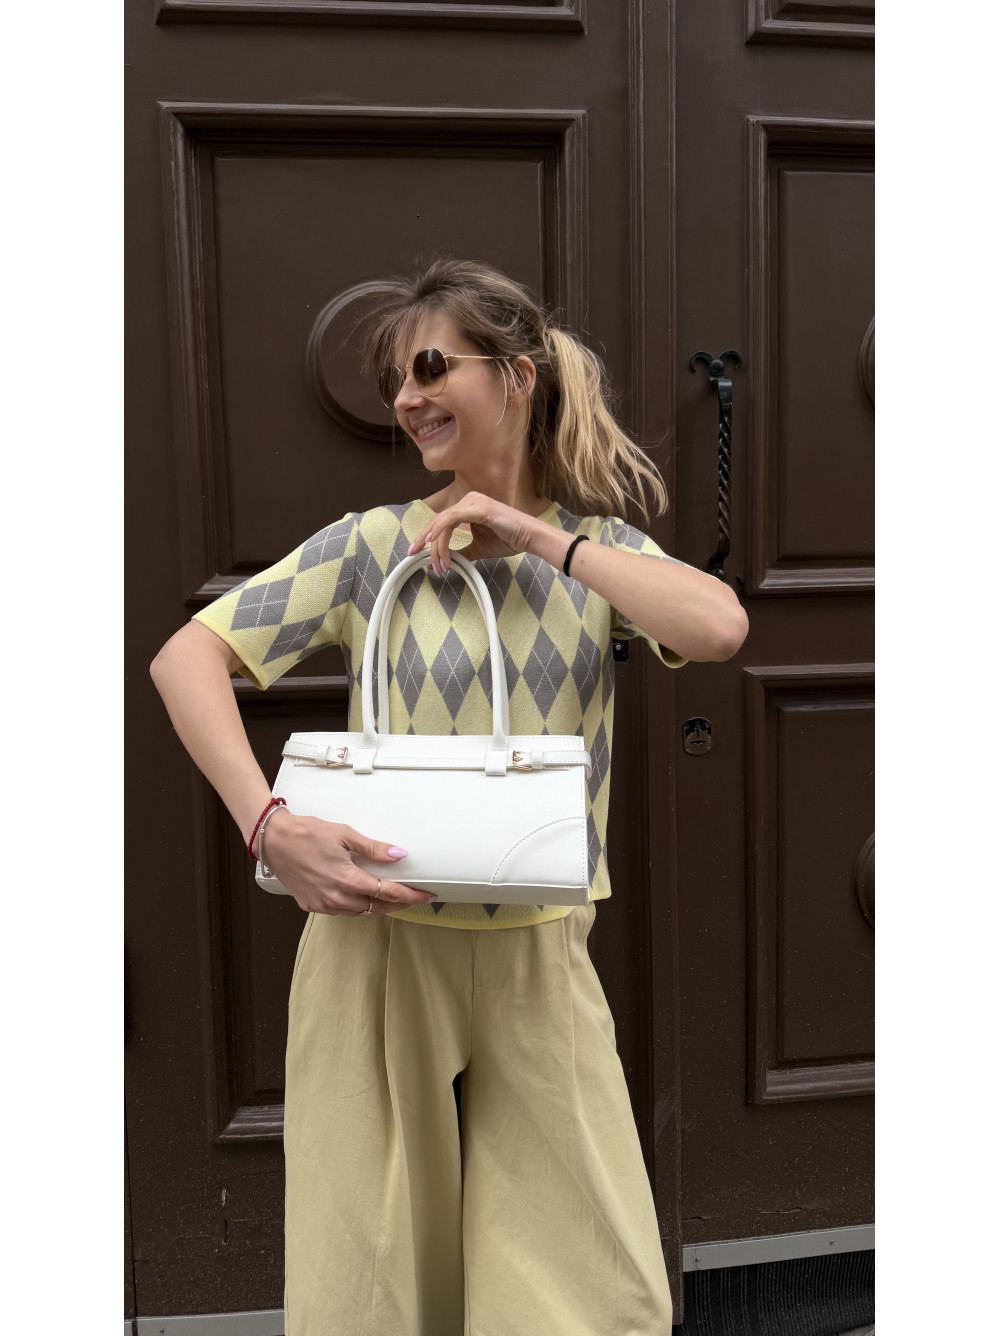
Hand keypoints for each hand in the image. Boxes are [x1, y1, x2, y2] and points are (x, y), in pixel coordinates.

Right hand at [260, 809, 436, 916]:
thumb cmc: (306, 834)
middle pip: (377, 907)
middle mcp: (337, 897)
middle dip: (397, 903)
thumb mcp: (344, 834)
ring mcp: (323, 905)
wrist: (274, 840)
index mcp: (348, 879)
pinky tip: (359, 893)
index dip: (411, 896)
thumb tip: (398, 854)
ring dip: (376, 905)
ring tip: (388, 894)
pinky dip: (355, 905)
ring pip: (359, 912)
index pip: (389, 893)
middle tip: (411, 895)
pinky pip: (341, 911)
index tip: (425, 896)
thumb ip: (373, 848)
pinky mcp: (312, 906)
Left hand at [406, 491, 540, 573]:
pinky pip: (452, 518)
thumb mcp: (478, 548)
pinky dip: (441, 531)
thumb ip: (461, 553)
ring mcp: (473, 501)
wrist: (529, 537)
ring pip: (443, 522)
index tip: (417, 554)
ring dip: (436, 545)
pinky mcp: (478, 508)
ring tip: (437, 563)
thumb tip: (443, 562)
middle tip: (414, 556)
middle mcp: (468, 499)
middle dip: (424, 540)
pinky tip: (433, 542)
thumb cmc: (509, 539)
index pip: (441, 522)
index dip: (427, 538)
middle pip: (438, 521)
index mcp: (467, 506)